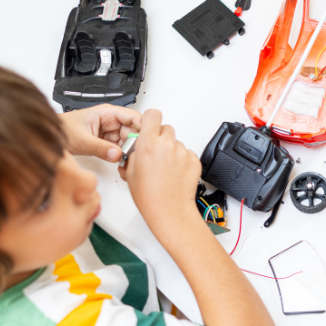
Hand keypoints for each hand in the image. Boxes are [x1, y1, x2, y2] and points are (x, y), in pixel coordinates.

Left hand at [60, 104, 141, 162]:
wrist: (50, 137)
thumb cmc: (62, 130)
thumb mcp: (81, 140)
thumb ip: (100, 148)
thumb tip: (117, 154)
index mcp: (107, 113)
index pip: (133, 116)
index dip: (142, 127)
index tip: (145, 141)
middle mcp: (111, 122)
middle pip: (133, 131)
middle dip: (135, 144)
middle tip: (133, 156)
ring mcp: (110, 132)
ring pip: (129, 142)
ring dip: (129, 152)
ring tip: (126, 162)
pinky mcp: (108, 143)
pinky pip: (121, 149)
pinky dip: (123, 157)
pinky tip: (121, 163)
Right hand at [124, 110, 200, 231]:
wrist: (169, 210)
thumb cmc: (150, 196)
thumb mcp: (130, 171)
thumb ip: (136, 153)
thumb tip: (138, 148)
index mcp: (149, 144)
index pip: (152, 115)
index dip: (150, 119)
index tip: (149, 125)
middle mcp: (167, 145)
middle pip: (165, 129)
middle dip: (160, 138)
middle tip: (156, 153)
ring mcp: (182, 152)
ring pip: (176, 142)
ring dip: (171, 150)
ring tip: (166, 168)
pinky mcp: (194, 160)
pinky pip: (187, 153)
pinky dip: (182, 160)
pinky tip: (175, 173)